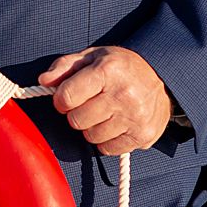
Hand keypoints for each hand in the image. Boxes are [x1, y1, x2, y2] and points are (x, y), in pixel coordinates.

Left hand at [38, 45, 172, 155]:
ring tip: (104, 113)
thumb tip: (43, 81)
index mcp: (107, 71)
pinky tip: (115, 124)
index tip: (67, 97)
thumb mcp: (91, 57)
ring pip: (91, 137)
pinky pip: (107, 149)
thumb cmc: (120, 67)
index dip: (60, 100)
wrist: (162, 76)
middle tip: (89, 104)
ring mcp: (136, 117)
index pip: (66, 97)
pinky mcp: (143, 135)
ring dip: (91, 128)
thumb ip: (63, 66)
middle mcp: (124, 95)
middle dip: (76, 113)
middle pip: (76, 120)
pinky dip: (106, 140)